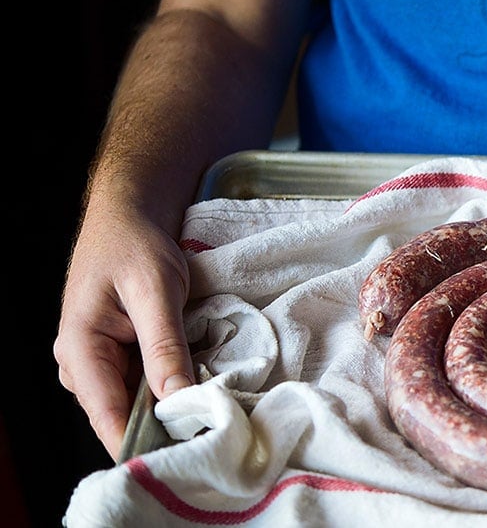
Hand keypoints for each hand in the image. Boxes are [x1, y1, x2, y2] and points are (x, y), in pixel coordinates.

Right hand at [54, 198, 194, 460]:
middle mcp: (82, 365)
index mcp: (80, 350)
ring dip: (168, 413)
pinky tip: (199, 397)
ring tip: (212, 423)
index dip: (141, 445)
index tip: (180, 463)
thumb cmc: (135, 246)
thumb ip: (164, 345)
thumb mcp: (155, 291)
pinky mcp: (119, 358)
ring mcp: (99, 364)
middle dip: (162, 432)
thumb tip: (177, 398)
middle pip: (120, 417)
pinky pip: (143, 387)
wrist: (128, 217)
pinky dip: (169, 392)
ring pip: (134, 405)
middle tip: (211, 443)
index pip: (106, 416)